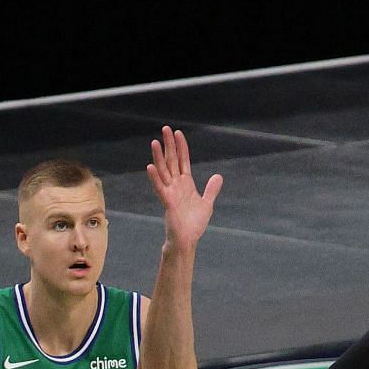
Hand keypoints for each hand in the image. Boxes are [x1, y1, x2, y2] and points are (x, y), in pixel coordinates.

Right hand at [147, 126, 222, 248]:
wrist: (187, 240)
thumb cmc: (194, 223)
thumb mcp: (206, 204)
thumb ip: (211, 189)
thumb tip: (218, 176)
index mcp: (185, 184)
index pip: (182, 160)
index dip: (181, 147)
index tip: (178, 133)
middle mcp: (176, 185)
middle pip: (171, 161)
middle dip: (169, 145)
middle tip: (165, 128)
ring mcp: (170, 193)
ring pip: (163, 171)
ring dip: (159, 157)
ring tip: (155, 142)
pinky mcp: (167, 202)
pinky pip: (159, 187)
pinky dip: (155, 177)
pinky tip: (150, 166)